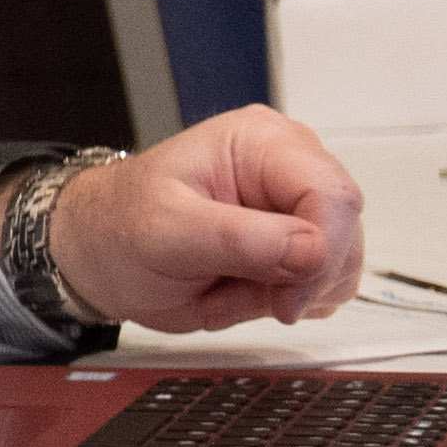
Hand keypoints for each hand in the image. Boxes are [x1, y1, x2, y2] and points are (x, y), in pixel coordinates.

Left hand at [40, 108, 364, 332]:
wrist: (101, 252)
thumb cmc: (120, 225)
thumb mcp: (164, 231)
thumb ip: (237, 239)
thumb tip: (311, 249)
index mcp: (259, 142)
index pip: (331, 192)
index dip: (323, 251)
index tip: (288, 296)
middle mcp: (288, 168)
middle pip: (346, 233)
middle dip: (300, 279)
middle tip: (246, 295)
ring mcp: (297, 209)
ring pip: (341, 267)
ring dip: (287, 295)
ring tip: (226, 284)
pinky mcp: (299, 248)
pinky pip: (323, 289)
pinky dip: (285, 304)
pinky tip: (240, 290)